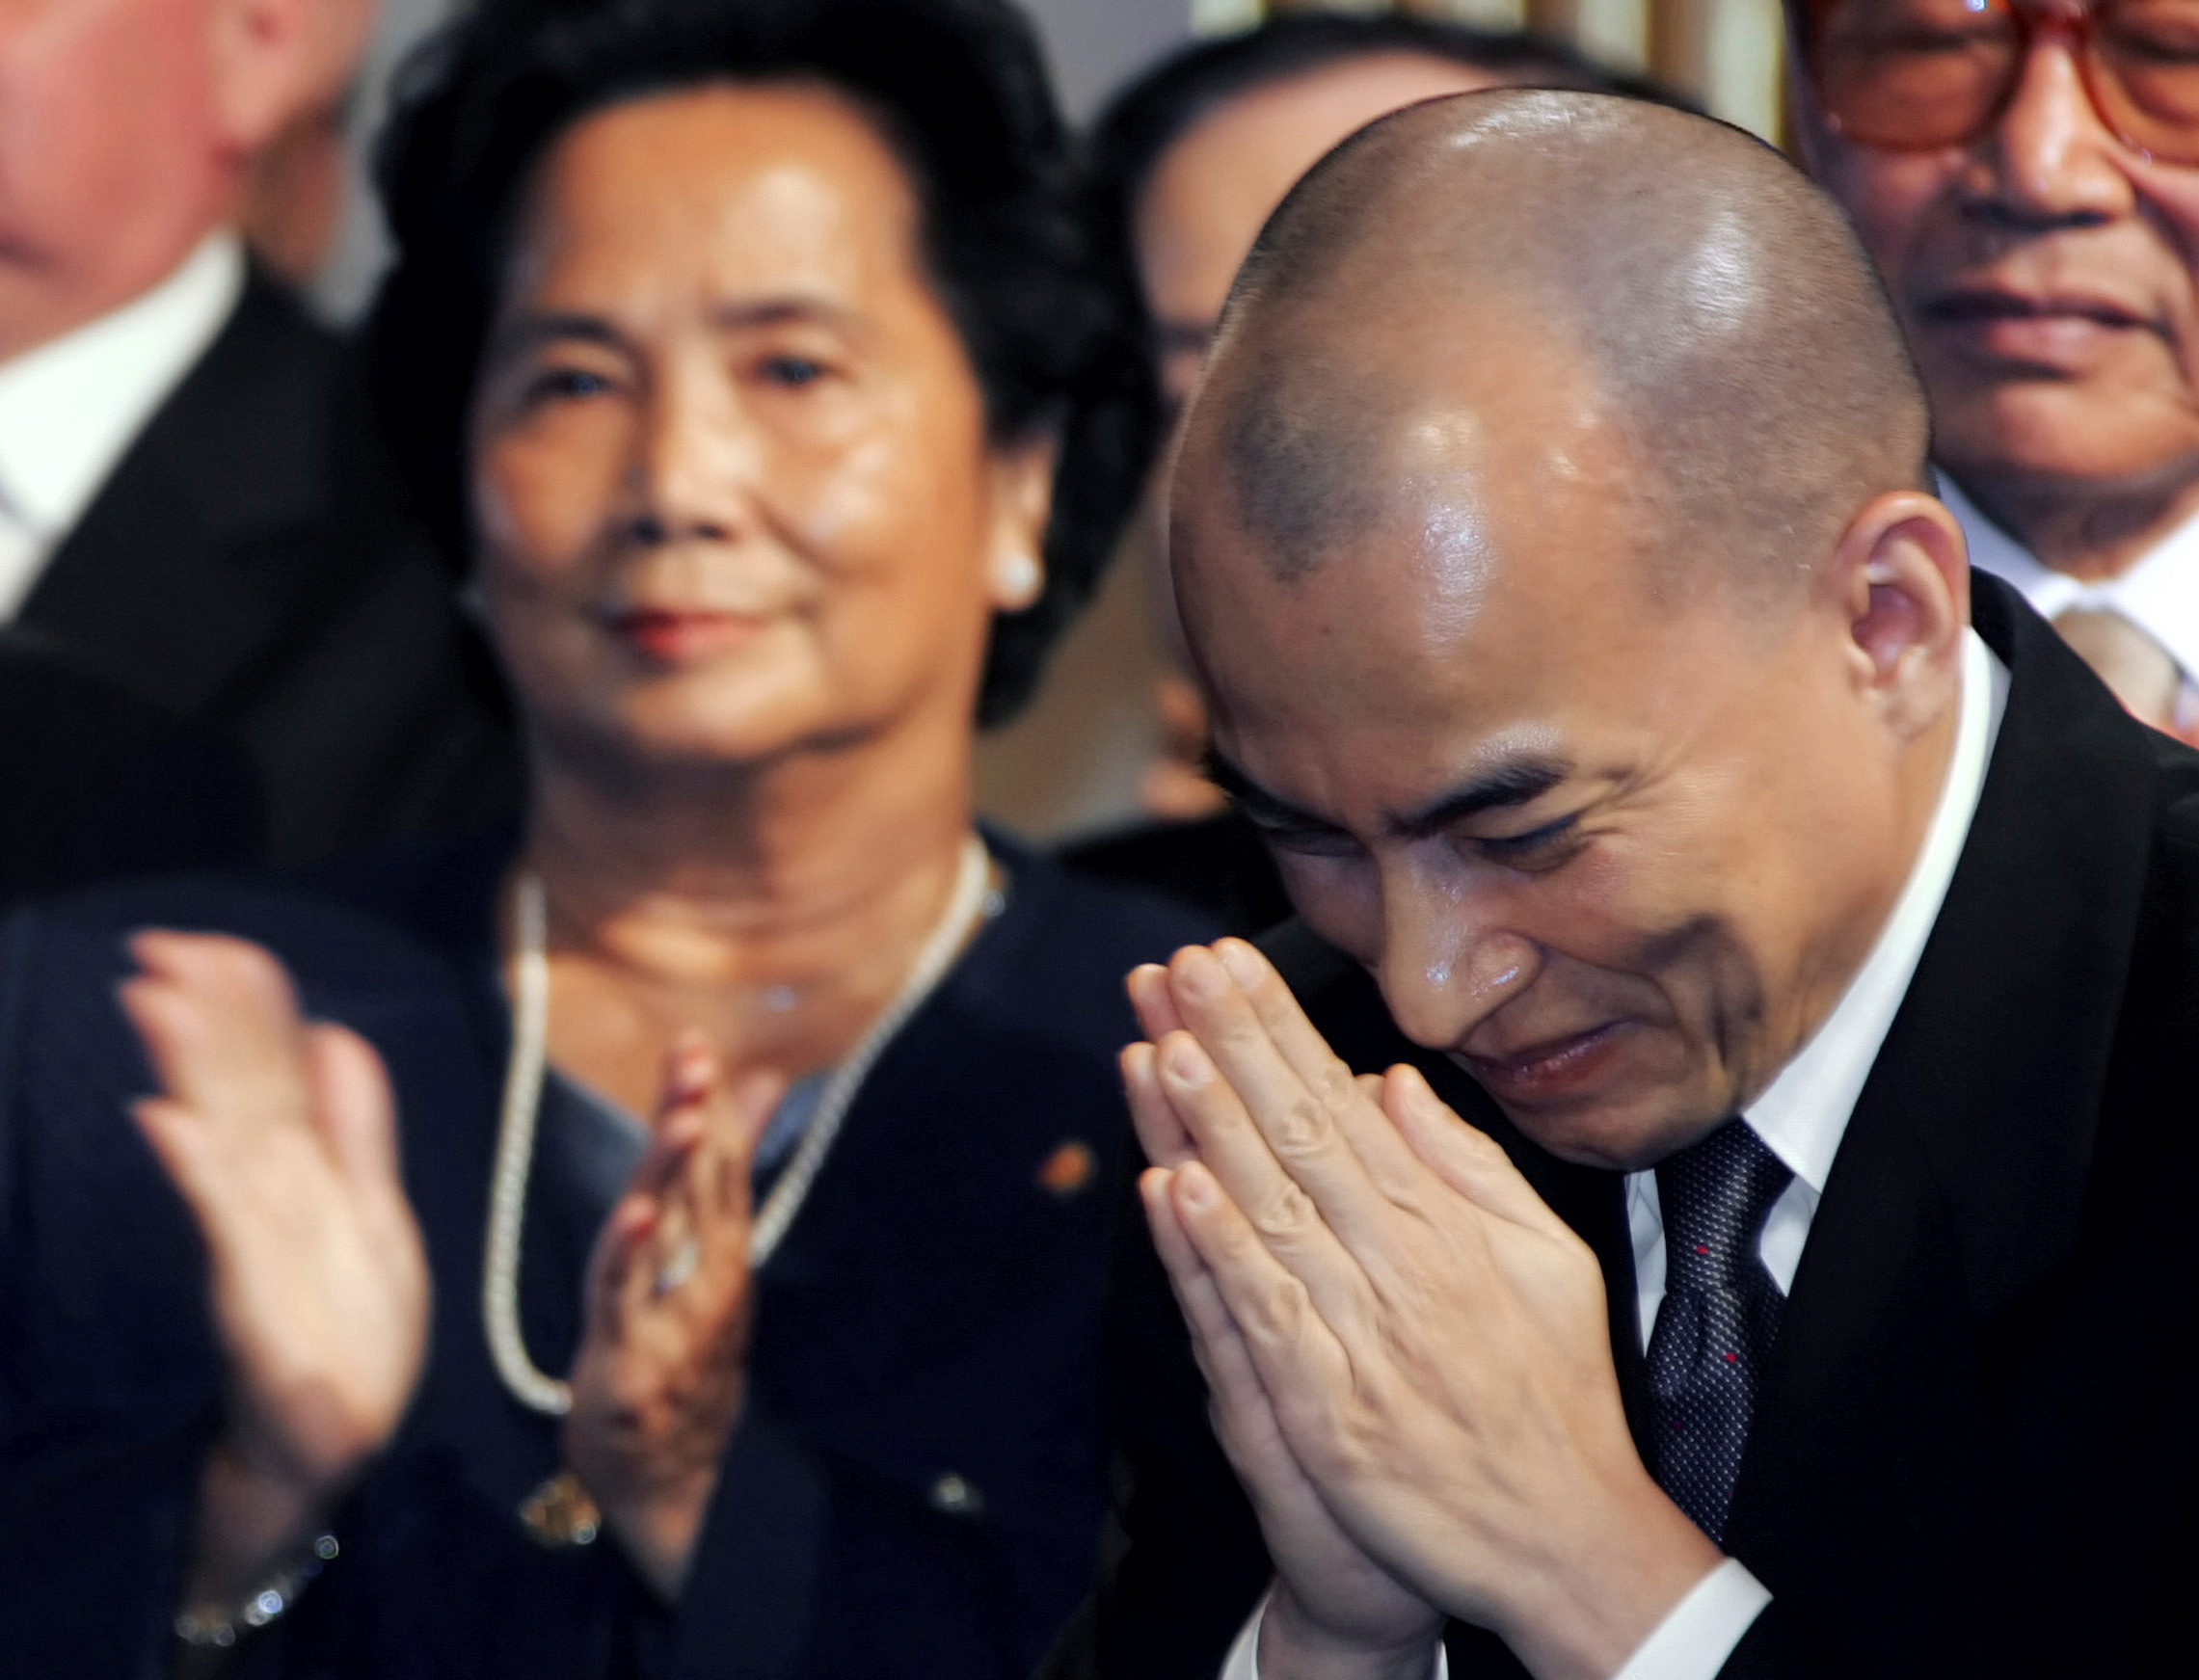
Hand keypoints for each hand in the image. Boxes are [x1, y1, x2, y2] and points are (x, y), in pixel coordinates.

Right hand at [120, 932, 428, 1608]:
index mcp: (301, 1168)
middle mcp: (269, 1194)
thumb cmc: (346, 1333)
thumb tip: (334, 1034)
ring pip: (219, 1134)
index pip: (269, 1065)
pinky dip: (195, 1170)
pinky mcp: (249, 1296)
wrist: (333, 1445)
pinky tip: (165, 1122)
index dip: (244, 1004)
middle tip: (155, 946)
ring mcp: (255, 1241)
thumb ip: (356, 1128)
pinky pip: (223, 1223)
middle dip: (200, 1014)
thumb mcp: (372, 1213)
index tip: (209, 945)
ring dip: (187, 1066)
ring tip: (152, 997)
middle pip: (233, 1086)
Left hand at [564, 1037, 780, 1600]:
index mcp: (722, 1246)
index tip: (695, 1042)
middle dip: (696, 1119)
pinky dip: (632, 1251)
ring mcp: (675, 1315)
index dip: (707, 1101)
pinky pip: (628, 1296)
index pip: (719, 1161)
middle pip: (702, 1186)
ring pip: (673, 1232)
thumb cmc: (686, 1347)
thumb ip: (731, 1162)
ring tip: (678, 1117)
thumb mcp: (710, 1250)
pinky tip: (637, 1210)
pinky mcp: (631, 1357)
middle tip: (695, 1060)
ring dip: (675, 1172)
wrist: (673, 1472)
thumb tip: (759, 1082)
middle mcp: (709, 1274)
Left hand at [1124, 941, 1719, 1679]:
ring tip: (1163, 1046)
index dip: (1278, 1030)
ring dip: (1212, 1127)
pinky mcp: (1331, 1412)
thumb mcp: (1548, 1257)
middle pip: (1299, 1135)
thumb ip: (1467, 1165)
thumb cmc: (1555, 1395)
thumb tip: (1391, 1082)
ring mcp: (1363, 1336)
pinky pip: (1265, 1317)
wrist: (1567, 1539)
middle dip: (1234, 1046)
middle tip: (1178, 970)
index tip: (1227, 965)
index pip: (1339, 1104)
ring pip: (1272, 1209)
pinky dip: (1218, 1253)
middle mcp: (1399, 1263)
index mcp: (1442, 1223)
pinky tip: (1174, 1191)